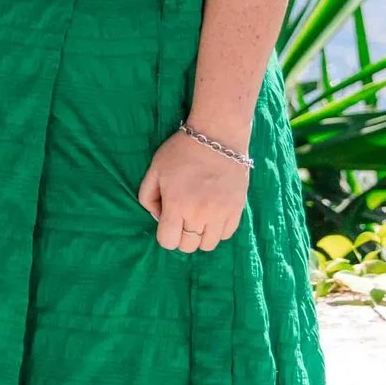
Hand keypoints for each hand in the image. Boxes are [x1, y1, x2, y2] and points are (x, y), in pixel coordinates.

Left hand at [137, 129, 249, 252]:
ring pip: (208, 245)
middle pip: (188, 246)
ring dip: (199, 236)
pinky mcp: (237, 211)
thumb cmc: (181, 152)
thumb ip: (148, 197)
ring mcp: (221, 214)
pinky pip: (225, 235)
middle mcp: (200, 214)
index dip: (164, 235)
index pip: (168, 242)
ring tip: (196, 217)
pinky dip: (216, 230)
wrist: (218, 138)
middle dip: (180, 236)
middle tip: (181, 217)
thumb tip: (158, 217)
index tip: (166, 221)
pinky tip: (211, 215)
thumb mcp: (154, 170)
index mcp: (176, 205)